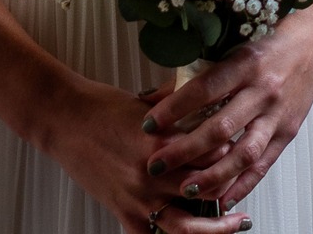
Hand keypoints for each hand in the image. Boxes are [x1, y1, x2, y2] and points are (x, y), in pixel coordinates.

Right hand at [32, 71, 249, 233]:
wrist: (64, 120)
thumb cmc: (102, 106)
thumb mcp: (148, 101)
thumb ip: (179, 103)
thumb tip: (206, 92)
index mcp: (161, 141)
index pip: (211, 154)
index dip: (232, 152)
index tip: (243, 148)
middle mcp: (152, 174)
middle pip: (206, 190)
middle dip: (231, 188)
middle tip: (248, 185)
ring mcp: (137, 198)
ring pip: (186, 226)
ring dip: (215, 228)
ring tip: (236, 223)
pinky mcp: (122, 212)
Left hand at [142, 0, 312, 208]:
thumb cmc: (270, 41)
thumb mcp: (233, 46)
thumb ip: (197, 73)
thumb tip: (152, 96)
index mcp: (246, 64)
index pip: (204, 89)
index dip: (174, 108)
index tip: (148, 124)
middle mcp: (263, 90)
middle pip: (221, 127)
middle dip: (185, 150)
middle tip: (156, 164)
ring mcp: (277, 114)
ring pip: (243, 153)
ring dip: (213, 175)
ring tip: (187, 189)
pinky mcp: (288, 131)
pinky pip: (264, 164)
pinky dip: (243, 184)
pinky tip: (223, 198)